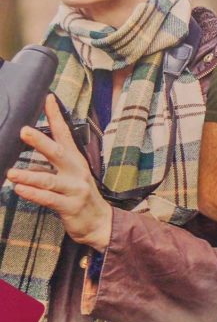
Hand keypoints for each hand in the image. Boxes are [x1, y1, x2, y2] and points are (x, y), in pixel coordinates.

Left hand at [6, 95, 111, 251]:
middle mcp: (77, 172)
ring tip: (11, 172)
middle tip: (24, 130)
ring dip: (29, 176)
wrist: (100, 223)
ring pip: (50, 180)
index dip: (56, 116)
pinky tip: (19, 189)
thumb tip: (29, 152)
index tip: (48, 99)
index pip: (66, 134)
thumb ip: (52, 164)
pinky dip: (33, 194)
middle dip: (41, 142)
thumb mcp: (70, 175)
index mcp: (76, 160)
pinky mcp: (70, 206)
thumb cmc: (79, 196)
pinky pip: (49, 199)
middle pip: (59, 153)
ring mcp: (75, 189)